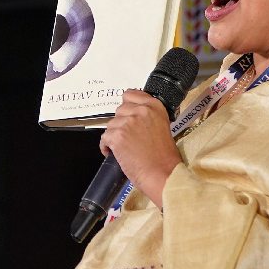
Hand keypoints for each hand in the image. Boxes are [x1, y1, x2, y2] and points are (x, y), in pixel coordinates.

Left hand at [99, 90, 181, 209]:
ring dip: (114, 136)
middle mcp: (141, 110)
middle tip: (130, 137)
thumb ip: (147, 116)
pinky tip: (116, 154)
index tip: (128, 116)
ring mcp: (127, 122)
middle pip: (119, 110)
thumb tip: (130, 113)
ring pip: (111, 124)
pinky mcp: (117, 136)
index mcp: (154, 106)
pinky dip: (107, 147)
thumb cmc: (164, 156)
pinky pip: (104, 138)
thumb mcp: (161, 126)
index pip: (130, 94)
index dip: (127, 106)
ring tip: (125, 148)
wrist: (163, 173)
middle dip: (121, 123)